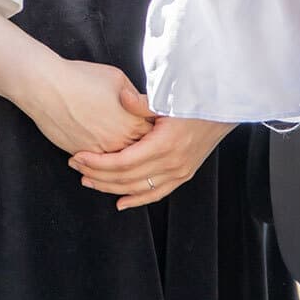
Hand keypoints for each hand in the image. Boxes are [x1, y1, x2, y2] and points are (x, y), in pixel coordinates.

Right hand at [17, 58, 153, 155]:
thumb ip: (134, 96)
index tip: (152, 128)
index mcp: (132, 121)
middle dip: (141, 147)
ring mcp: (100, 152)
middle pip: (139, 152)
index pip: (153, 135)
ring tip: (118, 147)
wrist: (46, 88)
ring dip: (120, 156)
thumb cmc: (80, 78)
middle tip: (137, 140)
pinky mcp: (82, 155)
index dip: (153, 131)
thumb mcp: (117, 78)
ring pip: (118, 162)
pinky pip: (97, 164)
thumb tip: (141, 105)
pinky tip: (100, 151)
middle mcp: (119, 141)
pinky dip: (101, 160)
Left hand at [69, 90, 233, 209]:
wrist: (223, 109)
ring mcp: (179, 172)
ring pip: (138, 189)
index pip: (123, 161)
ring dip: (111, 187)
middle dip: (98, 174)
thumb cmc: (193, 101)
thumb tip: (122, 96)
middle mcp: (171, 163)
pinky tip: (120, 202)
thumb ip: (143, 102)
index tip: (79, 156)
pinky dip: (137, 199)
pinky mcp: (183, 174)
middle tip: (76, 168)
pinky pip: (157, 193)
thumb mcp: (168, 98)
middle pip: (126, 178)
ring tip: (89, 181)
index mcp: (164, 144)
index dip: (99, 162)